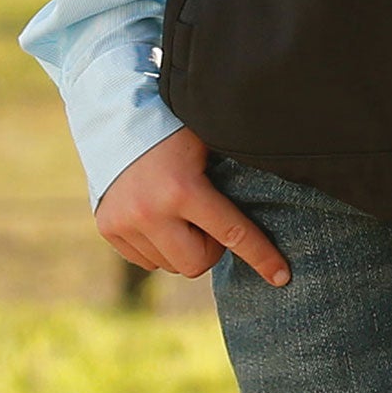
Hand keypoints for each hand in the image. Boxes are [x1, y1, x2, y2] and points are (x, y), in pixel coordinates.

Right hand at [95, 125, 290, 284]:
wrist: (117, 116)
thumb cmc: (176, 126)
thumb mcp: (209, 141)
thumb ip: (232, 172)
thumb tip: (275, 193)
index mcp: (183, 188)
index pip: (232, 233)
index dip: (261, 256)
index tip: (282, 276)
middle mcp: (151, 212)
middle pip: (197, 264)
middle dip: (210, 248)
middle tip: (208, 219)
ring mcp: (125, 224)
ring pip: (170, 265)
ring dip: (182, 247)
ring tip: (179, 210)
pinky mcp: (108, 230)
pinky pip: (146, 261)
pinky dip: (158, 246)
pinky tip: (157, 215)